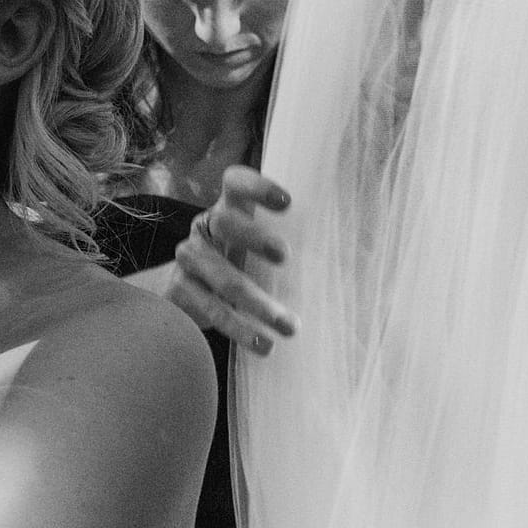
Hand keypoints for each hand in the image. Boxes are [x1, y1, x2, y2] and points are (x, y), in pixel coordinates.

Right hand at [168, 166, 297, 353]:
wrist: (185, 292)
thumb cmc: (238, 263)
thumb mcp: (253, 245)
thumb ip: (280, 244)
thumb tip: (349, 258)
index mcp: (228, 208)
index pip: (236, 183)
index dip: (257, 187)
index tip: (286, 203)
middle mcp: (204, 228)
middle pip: (225, 223)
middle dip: (254, 237)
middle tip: (284, 257)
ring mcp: (188, 259)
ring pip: (222, 278)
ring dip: (258, 304)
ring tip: (290, 327)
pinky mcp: (179, 290)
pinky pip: (211, 310)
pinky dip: (239, 329)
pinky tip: (262, 344)